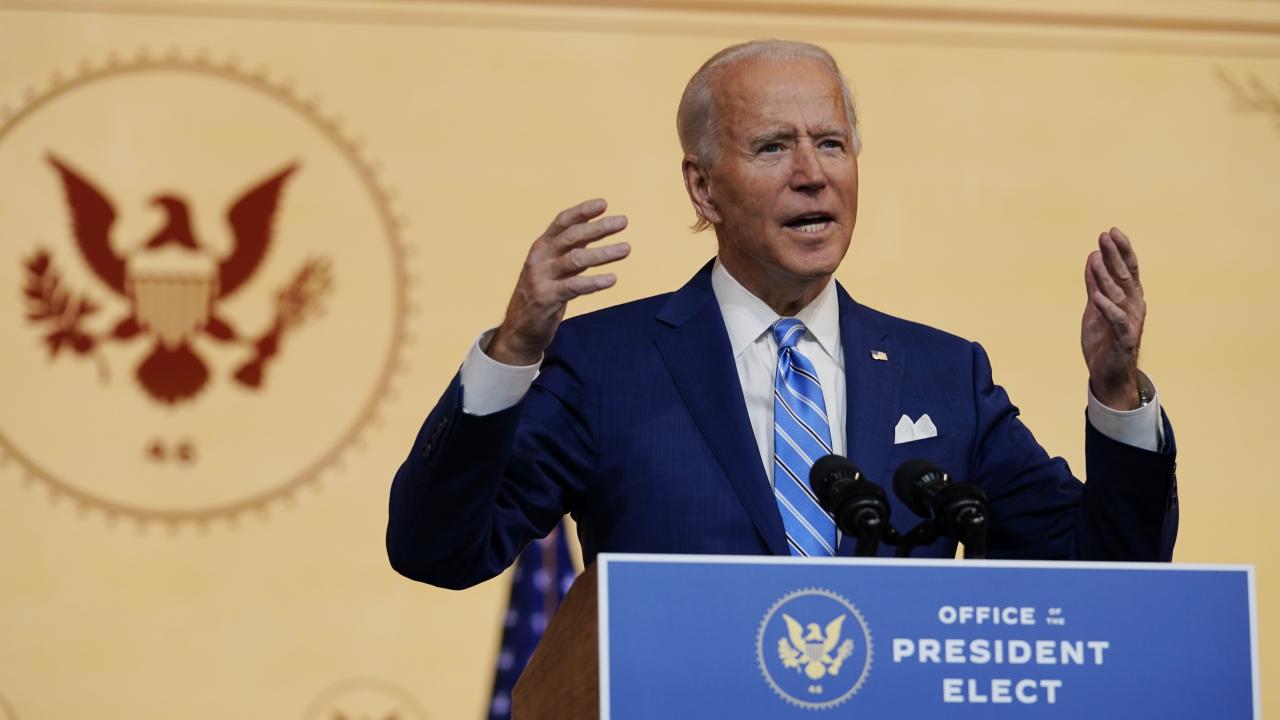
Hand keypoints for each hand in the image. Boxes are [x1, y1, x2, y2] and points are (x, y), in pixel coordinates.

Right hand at [488, 198, 629, 364]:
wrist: (520, 329)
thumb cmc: (542, 294)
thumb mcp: (554, 267)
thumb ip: (572, 249)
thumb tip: (597, 229)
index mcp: (541, 247)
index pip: (562, 222)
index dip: (582, 211)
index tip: (604, 204)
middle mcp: (539, 258)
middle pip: (572, 236)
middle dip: (599, 227)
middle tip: (623, 222)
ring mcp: (541, 278)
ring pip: (576, 259)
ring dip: (603, 253)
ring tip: (626, 249)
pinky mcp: (546, 298)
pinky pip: (574, 286)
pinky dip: (595, 282)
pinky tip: (612, 279)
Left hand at [1081, 227, 1145, 409]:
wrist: (1108, 375)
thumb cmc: (1103, 340)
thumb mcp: (1094, 307)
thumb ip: (1095, 284)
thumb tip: (1093, 257)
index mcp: (1129, 297)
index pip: (1127, 269)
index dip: (1121, 250)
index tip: (1111, 231)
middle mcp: (1134, 306)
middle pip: (1125, 276)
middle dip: (1115, 255)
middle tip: (1105, 236)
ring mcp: (1130, 322)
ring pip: (1119, 295)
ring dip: (1107, 276)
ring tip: (1095, 259)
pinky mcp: (1124, 339)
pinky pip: (1116, 320)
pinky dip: (1107, 307)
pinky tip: (1096, 296)